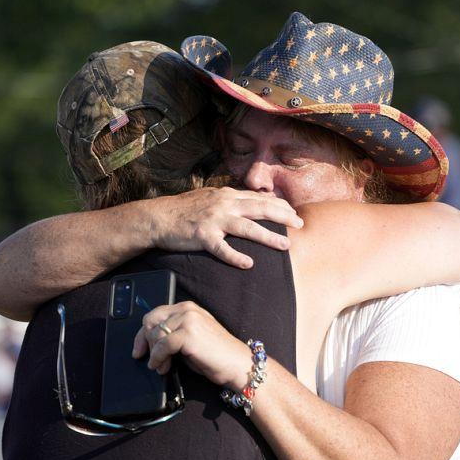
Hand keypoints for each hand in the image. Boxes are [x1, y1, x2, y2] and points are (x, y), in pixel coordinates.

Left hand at [132, 301, 251, 389]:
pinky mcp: (188, 334)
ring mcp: (188, 320)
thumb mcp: (191, 338)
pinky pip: (162, 345)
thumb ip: (173, 333)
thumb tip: (148, 342)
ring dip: (154, 353)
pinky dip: (157, 358)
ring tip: (161, 366)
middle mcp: (187, 310)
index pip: (155, 314)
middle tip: (150, 358)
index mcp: (187, 308)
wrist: (237, 364)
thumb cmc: (216, 355)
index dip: (143, 333)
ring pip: (155, 334)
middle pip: (150, 321)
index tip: (139, 349)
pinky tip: (161, 366)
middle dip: (145, 341)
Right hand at [149, 187, 303, 268]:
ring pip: (247, 228)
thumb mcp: (211, 197)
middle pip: (260, 209)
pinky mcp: (202, 236)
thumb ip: (232, 199)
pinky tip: (248, 264)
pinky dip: (235, 256)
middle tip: (300, 224)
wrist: (158, 217)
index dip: (279, 206)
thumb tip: (255, 200)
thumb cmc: (185, 209)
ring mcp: (213, 220)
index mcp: (227, 195)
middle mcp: (223, 204)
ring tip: (285, 245)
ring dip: (268, 236)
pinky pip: (221, 248)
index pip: (259, 199)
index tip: (295, 213)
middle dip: (283, 216)